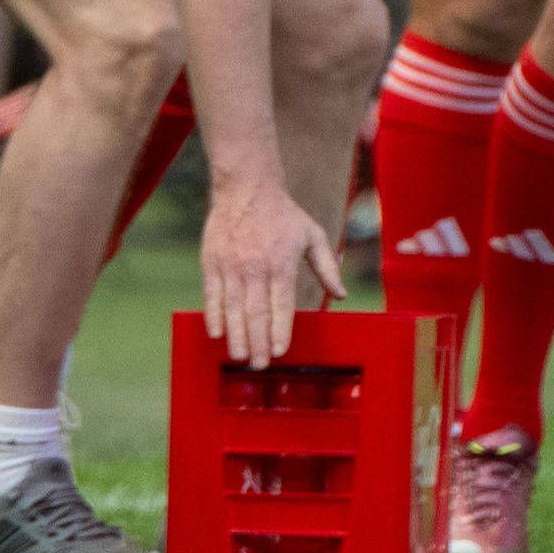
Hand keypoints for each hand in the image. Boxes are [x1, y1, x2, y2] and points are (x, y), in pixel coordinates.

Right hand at [198, 173, 343, 367]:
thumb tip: (341, 295)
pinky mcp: (212, 261)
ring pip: (233, 308)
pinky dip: (214, 316)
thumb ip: (327, 267)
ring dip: (236, 336)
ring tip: (240, 357)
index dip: (280, 331)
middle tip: (260, 365)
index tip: (280, 352)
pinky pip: (212, 295)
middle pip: (256, 313)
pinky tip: (217, 334)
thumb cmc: (283, 214)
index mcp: (282, 263)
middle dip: (258, 343)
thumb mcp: (312, 235)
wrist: (246, 187)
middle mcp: (256, 267)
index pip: (281, 305)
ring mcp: (231, 265)